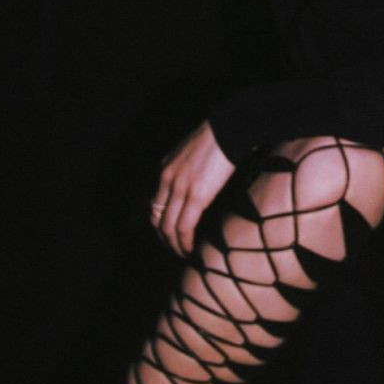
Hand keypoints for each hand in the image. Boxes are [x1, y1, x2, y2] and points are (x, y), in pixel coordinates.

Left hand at [150, 120, 234, 255]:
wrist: (227, 130)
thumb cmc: (216, 138)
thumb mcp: (190, 152)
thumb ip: (184, 169)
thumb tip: (192, 182)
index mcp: (165, 170)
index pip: (155, 204)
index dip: (160, 223)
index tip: (169, 234)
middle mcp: (167, 181)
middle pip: (157, 219)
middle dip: (164, 238)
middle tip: (174, 249)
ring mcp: (180, 189)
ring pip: (168, 227)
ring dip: (174, 245)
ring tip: (183, 254)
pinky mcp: (196, 197)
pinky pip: (184, 227)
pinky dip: (184, 242)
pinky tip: (190, 250)